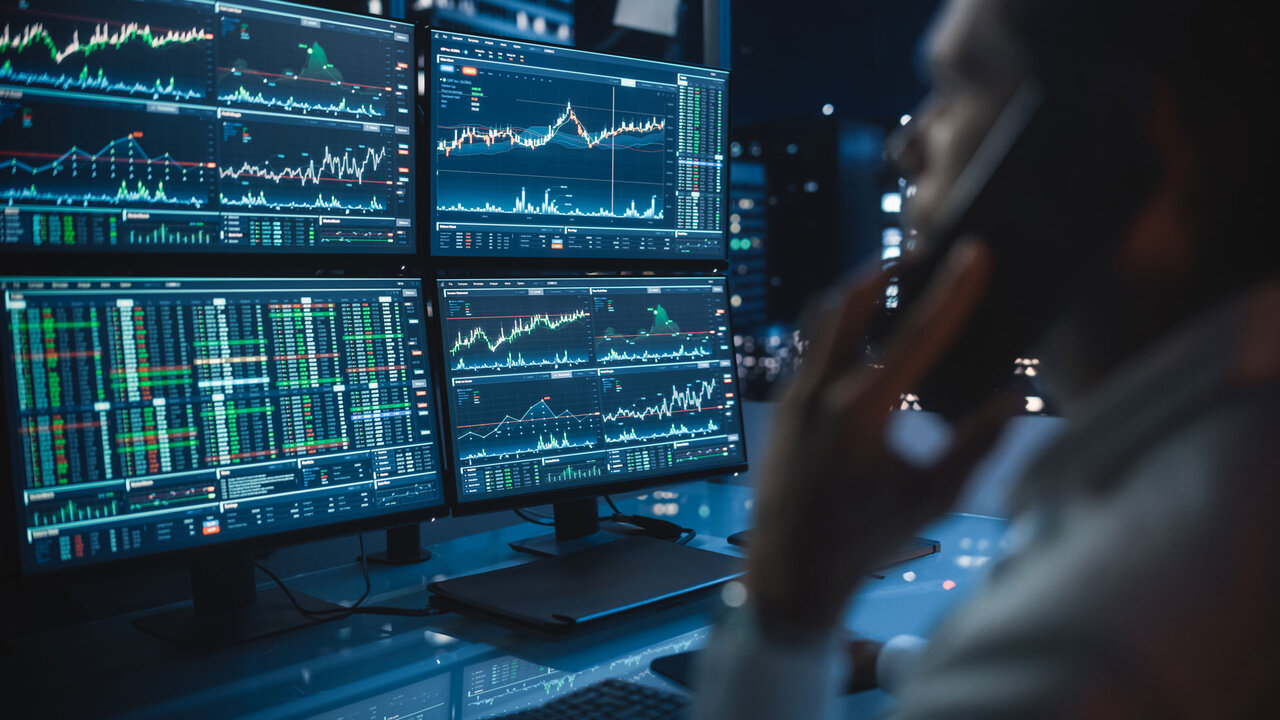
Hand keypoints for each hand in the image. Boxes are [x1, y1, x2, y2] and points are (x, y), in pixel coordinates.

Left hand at [745, 239, 1015, 634]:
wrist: (789, 572)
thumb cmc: (865, 541)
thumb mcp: (934, 499)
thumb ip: (977, 445)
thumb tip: (1015, 395)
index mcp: (861, 413)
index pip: (918, 334)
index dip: (952, 290)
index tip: (976, 251)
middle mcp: (819, 393)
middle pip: (853, 302)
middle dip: (891, 271)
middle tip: (925, 253)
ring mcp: (793, 395)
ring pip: (822, 316)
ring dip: (859, 290)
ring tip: (894, 279)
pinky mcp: (781, 405)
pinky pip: (807, 343)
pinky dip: (836, 321)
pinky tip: (861, 326)